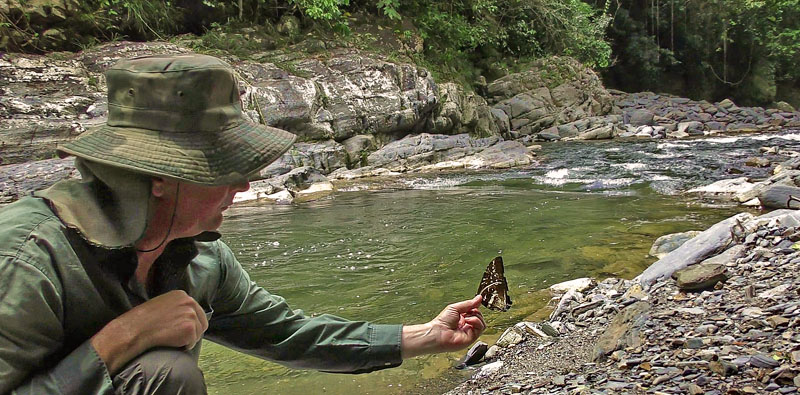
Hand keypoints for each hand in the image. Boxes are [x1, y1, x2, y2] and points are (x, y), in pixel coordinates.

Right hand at [91, 290, 208, 373]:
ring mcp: (191, 314)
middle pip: (202, 322)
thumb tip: (186, 316)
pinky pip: (193, 342)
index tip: (180, 329)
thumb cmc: (144, 320)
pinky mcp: (190, 327)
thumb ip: (176, 307)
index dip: (190, 323)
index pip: (196, 311)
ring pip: (198, 333)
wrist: (136, 329)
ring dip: (187, 340)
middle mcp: (189, 301)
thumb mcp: (162, 304)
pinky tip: (171, 342)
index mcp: (182, 295)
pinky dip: (184, 346)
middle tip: (178, 337)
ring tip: (171, 338)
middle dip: (193, 332)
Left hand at [401, 295, 485, 358]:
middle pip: (479, 317)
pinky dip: (476, 322)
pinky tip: (468, 321)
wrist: (439, 333)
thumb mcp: (456, 308)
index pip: (474, 312)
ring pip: (482, 323)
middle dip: (475, 311)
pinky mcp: (472, 338)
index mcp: (461, 318)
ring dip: (476, 317)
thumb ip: (469, 303)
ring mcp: (469, 332)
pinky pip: (480, 328)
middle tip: (468, 311)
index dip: (475, 307)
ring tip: (467, 317)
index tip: (475, 303)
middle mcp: (466, 325)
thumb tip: (479, 298)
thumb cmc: (442, 321)